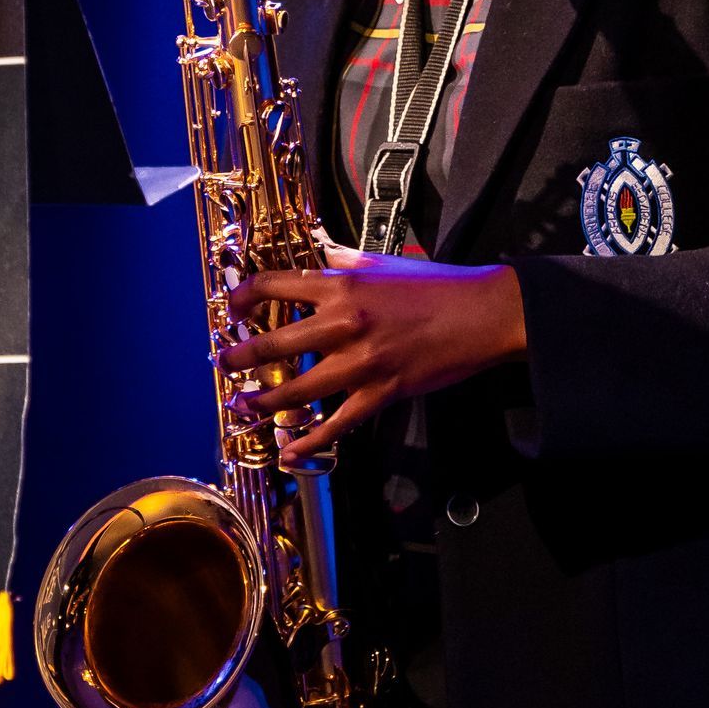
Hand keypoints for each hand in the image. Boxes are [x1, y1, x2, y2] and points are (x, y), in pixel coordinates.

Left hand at [218, 250, 527, 463]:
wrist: (483, 312)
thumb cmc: (438, 285)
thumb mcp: (384, 263)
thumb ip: (346, 263)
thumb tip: (322, 257)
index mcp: (342, 286)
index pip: (275, 286)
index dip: (244, 297)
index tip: (232, 310)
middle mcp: (344, 323)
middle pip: (274, 345)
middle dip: (240, 358)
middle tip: (225, 364)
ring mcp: (361, 362)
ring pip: (297, 389)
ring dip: (264, 401)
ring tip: (245, 405)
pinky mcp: (382, 392)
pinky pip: (337, 423)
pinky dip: (310, 441)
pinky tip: (289, 450)